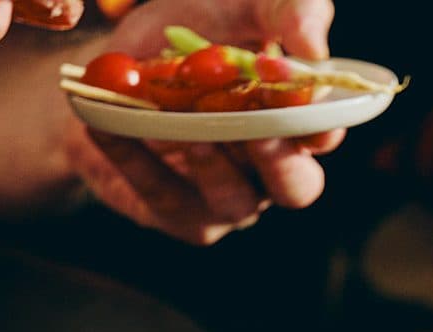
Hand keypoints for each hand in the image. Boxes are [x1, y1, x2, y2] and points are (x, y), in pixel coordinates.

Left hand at [65, 0, 340, 244]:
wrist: (116, 60)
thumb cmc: (196, 28)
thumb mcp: (243, 2)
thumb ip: (288, 10)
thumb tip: (312, 46)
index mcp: (294, 122)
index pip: (323, 135)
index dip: (317, 123)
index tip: (291, 90)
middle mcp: (267, 168)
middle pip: (295, 187)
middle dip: (277, 161)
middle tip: (255, 130)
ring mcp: (223, 196)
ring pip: (232, 202)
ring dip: (213, 170)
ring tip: (187, 134)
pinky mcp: (173, 210)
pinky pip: (161, 196)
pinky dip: (135, 161)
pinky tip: (109, 127)